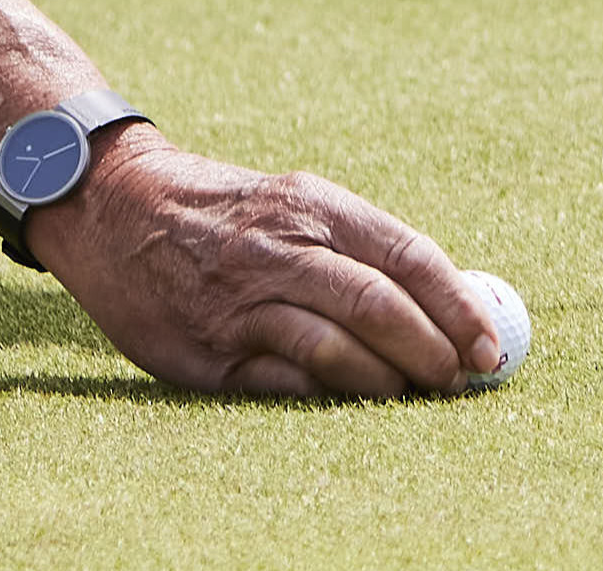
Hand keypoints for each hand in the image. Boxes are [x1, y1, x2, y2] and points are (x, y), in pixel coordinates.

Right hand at [23, 130, 518, 399]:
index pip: (406, 255)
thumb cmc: (227, 212)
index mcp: (311, 205)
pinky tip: (344, 400)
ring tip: (405, 395)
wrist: (113, 205)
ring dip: (384, 382)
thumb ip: (362, 247)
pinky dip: (324, 397)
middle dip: (430, 352)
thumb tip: (453, 304)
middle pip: (377, 307)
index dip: (457, 307)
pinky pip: (281, 385)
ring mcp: (237, 303)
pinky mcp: (205, 353)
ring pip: (333, 350)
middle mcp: (277, 249)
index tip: (489, 347)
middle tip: (456, 381)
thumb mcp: (293, 202)